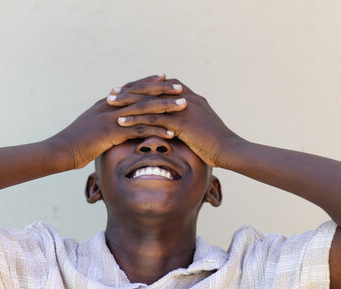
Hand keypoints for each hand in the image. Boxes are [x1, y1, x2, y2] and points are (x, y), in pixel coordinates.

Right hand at [55, 74, 186, 168]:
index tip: (165, 78)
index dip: (149, 82)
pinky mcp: (112, 132)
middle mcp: (111, 105)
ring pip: (144, 109)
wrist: (61, 150)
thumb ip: (106, 120)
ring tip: (183, 106)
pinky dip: (157, 130)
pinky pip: (139, 130)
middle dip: (163, 90)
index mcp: (107, 102)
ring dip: (166, 107)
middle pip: (142, 93)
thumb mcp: (92, 126)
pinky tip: (172, 132)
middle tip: (181, 87)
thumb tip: (117, 121)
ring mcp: (111, 117)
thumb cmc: (77, 142)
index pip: (132, 88)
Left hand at [107, 79, 242, 166]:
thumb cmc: (216, 143)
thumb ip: (187, 122)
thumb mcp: (200, 127)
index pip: (161, 86)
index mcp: (190, 97)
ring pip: (150, 102)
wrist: (230, 150)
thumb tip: (175, 127)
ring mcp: (183, 108)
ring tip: (110, 104)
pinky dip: (136, 120)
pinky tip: (121, 123)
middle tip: (112, 93)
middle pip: (152, 89)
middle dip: (130, 90)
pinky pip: (153, 119)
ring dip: (128, 103)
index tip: (126, 90)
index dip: (143, 87)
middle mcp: (186, 98)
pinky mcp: (181, 122)